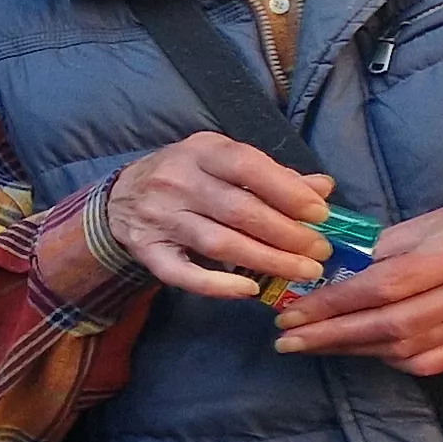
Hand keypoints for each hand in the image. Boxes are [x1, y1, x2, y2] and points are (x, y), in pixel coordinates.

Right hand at [104, 132, 333, 299]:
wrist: (120, 197)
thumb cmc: (187, 177)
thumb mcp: (224, 163)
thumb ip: (273, 176)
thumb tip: (322, 188)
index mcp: (200, 152)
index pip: (247, 167)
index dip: (287, 192)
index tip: (320, 214)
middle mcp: (176, 181)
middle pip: (238, 210)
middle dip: (287, 234)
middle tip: (319, 251)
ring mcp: (158, 218)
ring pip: (219, 243)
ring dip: (267, 260)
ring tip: (304, 271)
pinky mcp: (146, 251)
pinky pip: (182, 273)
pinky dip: (216, 285)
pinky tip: (249, 289)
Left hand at [274, 199, 442, 374]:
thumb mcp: (425, 224)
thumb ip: (377, 250)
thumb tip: (325, 274)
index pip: (383, 286)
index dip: (332, 304)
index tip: (292, 314)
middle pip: (391, 325)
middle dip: (331, 335)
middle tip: (287, 339)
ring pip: (406, 349)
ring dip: (351, 349)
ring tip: (312, 345)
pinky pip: (428, 363)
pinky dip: (389, 360)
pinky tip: (360, 350)